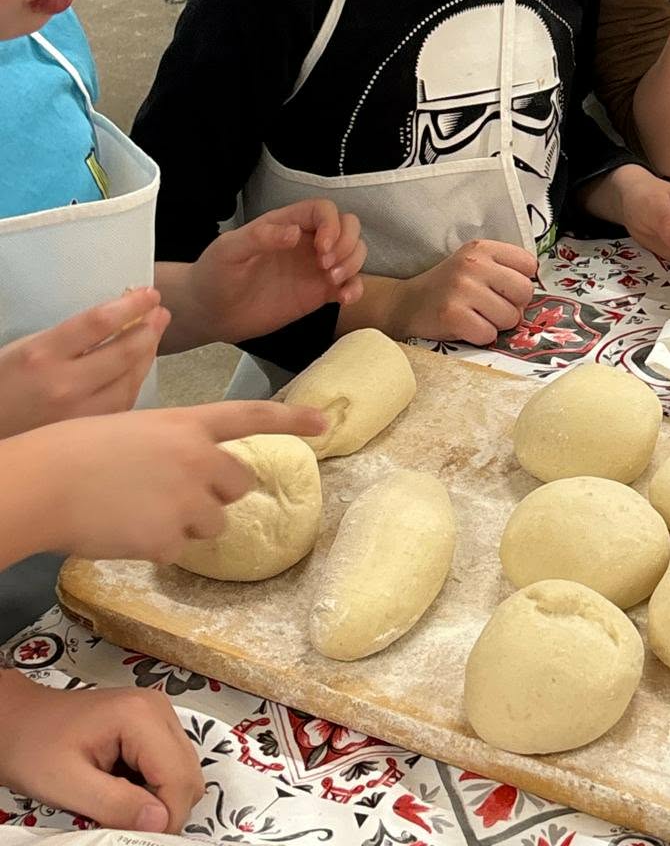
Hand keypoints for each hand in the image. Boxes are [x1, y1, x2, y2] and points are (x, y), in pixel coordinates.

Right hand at [0, 288, 168, 436]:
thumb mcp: (27, 348)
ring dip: (148, 355)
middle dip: (150, 328)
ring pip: (130, 382)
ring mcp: (77, 415)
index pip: (100, 322)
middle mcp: (63, 386)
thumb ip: (70, 336)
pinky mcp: (85, 436)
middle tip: (161, 313)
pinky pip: (122, 406)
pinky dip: (134, 383)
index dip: (132, 304)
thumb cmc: (3, 384)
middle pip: (124, 352)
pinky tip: (138, 368)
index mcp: (42, 354)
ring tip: (153, 336)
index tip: (150, 294)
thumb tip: (118, 319)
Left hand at [0, 674, 202, 832]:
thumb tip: (160, 823)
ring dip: (157, 799)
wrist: (17, 721)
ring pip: (183, 772)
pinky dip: (151, 787)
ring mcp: (157, 714)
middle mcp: (159, 709)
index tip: (136, 837)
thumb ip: (116, 804)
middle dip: (163, 808)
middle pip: (188, 775)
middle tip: (122, 824)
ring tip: (116, 805)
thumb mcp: (67, 784)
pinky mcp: (151, 725)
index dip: (165, 818)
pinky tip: (120, 790)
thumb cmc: (34, 748)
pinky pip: (168, 765)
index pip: (180, 778)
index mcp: (142, 716)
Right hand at [8, 398, 328, 564]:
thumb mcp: (138, 430)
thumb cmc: (80, 451)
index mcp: (188, 423)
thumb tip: (198, 472)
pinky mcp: (169, 538)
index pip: (252, 416)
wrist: (46, 482)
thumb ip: (178, 446)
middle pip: (239, 484)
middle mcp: (199, 458)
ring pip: (214, 523)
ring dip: (188, 523)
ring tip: (141, 511)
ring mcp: (187, 499)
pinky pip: (179, 550)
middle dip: (216, 493)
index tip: (326, 423)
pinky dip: (156, 547)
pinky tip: (127, 531)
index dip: (292, 418)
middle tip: (172, 493)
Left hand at [175, 200, 366, 346]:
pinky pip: (349, 284)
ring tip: (333, 282)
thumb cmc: (214, 275)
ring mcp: (314, 268)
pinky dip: (355, 289)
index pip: (323, 210)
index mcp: (286, 224)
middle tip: (326, 266)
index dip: (332, 224)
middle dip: (347, 243)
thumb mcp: (229, 251)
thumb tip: (294, 233)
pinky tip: (344, 299)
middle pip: (347, 226)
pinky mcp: (318, 293)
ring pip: (354, 252)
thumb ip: (259, 238)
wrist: (210, 312)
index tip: (322, 248)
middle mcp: (305, 242)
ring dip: (354, 264)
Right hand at [383, 241, 536, 344]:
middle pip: (525, 293)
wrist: (405, 304)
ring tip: (475, 316)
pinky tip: (464, 326)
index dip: (519, 282)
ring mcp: (462, 289)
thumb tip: (534, 292)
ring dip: (496, 324)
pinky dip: (480, 336)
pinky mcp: (453, 315)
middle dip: (512, 306)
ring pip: (510, 318)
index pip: (529, 264)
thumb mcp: (474, 265)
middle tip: (489, 307)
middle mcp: (473, 264)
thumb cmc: (448, 287)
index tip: (501, 288)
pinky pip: (489, 335)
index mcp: (482, 248)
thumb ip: (504, 269)